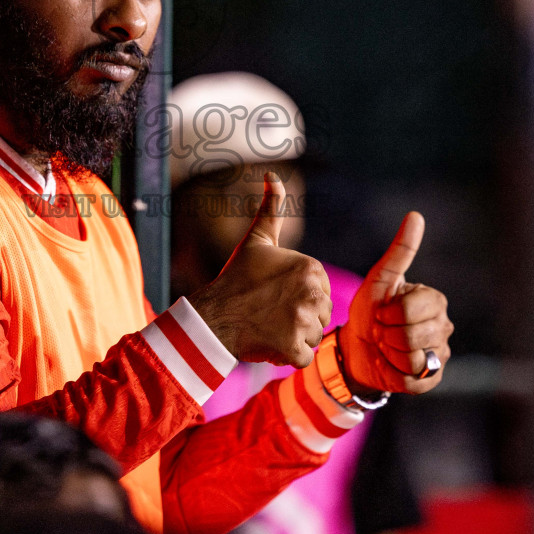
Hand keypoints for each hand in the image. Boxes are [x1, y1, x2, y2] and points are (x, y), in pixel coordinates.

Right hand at [188, 173, 332, 367]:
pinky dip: (288, 356)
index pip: (321, 291)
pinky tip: (269, 343)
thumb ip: (271, 208)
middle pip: (321, 315)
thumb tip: (272, 175)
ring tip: (269, 327)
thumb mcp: (257, 240)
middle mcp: (312, 293)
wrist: (212, 315)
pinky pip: (304, 358)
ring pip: (314, 336)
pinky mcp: (294, 349)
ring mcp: (303, 322)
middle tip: (271, 313)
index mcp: (311, 268)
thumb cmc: (236, 278)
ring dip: (294, 338)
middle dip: (300, 318)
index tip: (276, 295)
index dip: (299, 297)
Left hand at [339, 211, 451, 395]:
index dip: (387, 312)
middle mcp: (444, 328)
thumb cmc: (370, 310)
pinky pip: (412, 380)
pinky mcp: (431, 380)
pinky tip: (391, 365)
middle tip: (383, 331)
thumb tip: (416, 215)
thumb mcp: (380, 279)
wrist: (356, 347)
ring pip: (412, 358)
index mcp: (435, 301)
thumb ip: (400, 251)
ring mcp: (440, 355)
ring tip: (387, 347)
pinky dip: (393, 373)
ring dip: (389, 353)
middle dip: (387, 333)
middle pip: (411, 335)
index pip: (412, 309)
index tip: (382, 311)